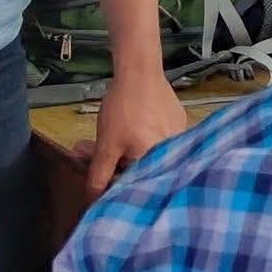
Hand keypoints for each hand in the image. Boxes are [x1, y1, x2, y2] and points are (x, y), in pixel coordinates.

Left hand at [85, 70, 188, 196]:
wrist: (140, 71)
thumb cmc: (123, 108)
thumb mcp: (106, 146)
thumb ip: (99, 176)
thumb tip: (94, 200)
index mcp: (158, 161)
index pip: (134, 184)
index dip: (113, 181)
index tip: (98, 173)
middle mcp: (175, 152)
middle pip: (141, 168)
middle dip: (114, 163)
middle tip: (91, 151)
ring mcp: (180, 135)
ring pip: (148, 153)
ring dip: (125, 150)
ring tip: (104, 136)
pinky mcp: (180, 121)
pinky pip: (159, 139)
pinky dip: (142, 137)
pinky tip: (129, 125)